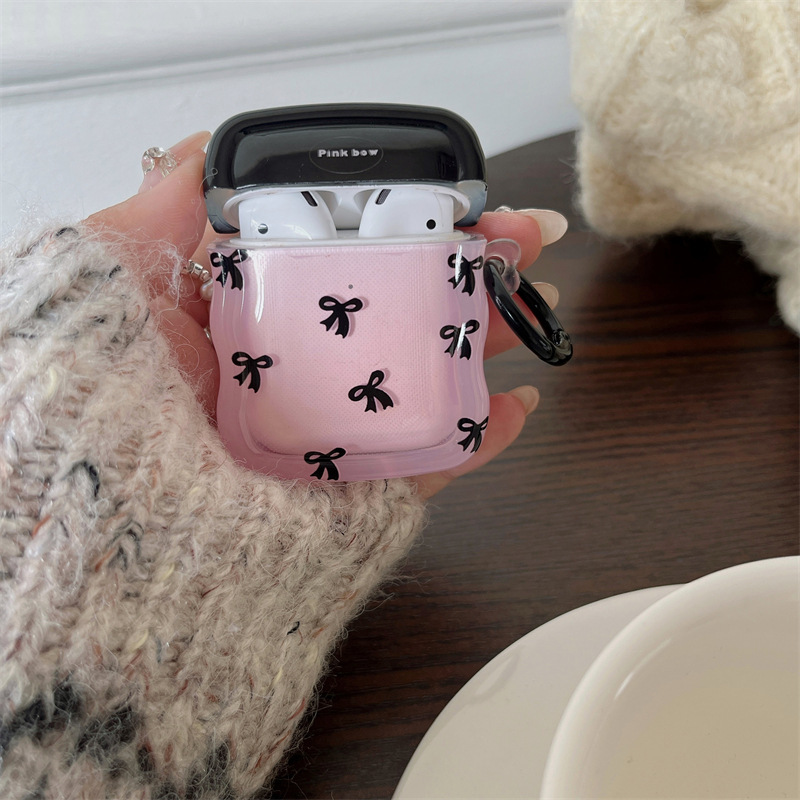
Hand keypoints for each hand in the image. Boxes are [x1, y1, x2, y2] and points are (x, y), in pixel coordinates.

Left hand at [88, 133, 560, 498]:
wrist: (108, 526)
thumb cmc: (100, 394)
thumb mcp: (116, 279)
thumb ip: (159, 213)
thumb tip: (199, 148)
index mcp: (252, 321)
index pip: (347, 264)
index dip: (407, 229)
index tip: (458, 204)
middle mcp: (296, 376)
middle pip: (398, 317)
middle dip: (468, 274)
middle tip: (523, 242)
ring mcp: (330, 438)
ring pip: (423, 383)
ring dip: (486, 344)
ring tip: (535, 307)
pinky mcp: (352, 499)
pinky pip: (425, 467)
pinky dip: (477, 440)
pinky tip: (515, 406)